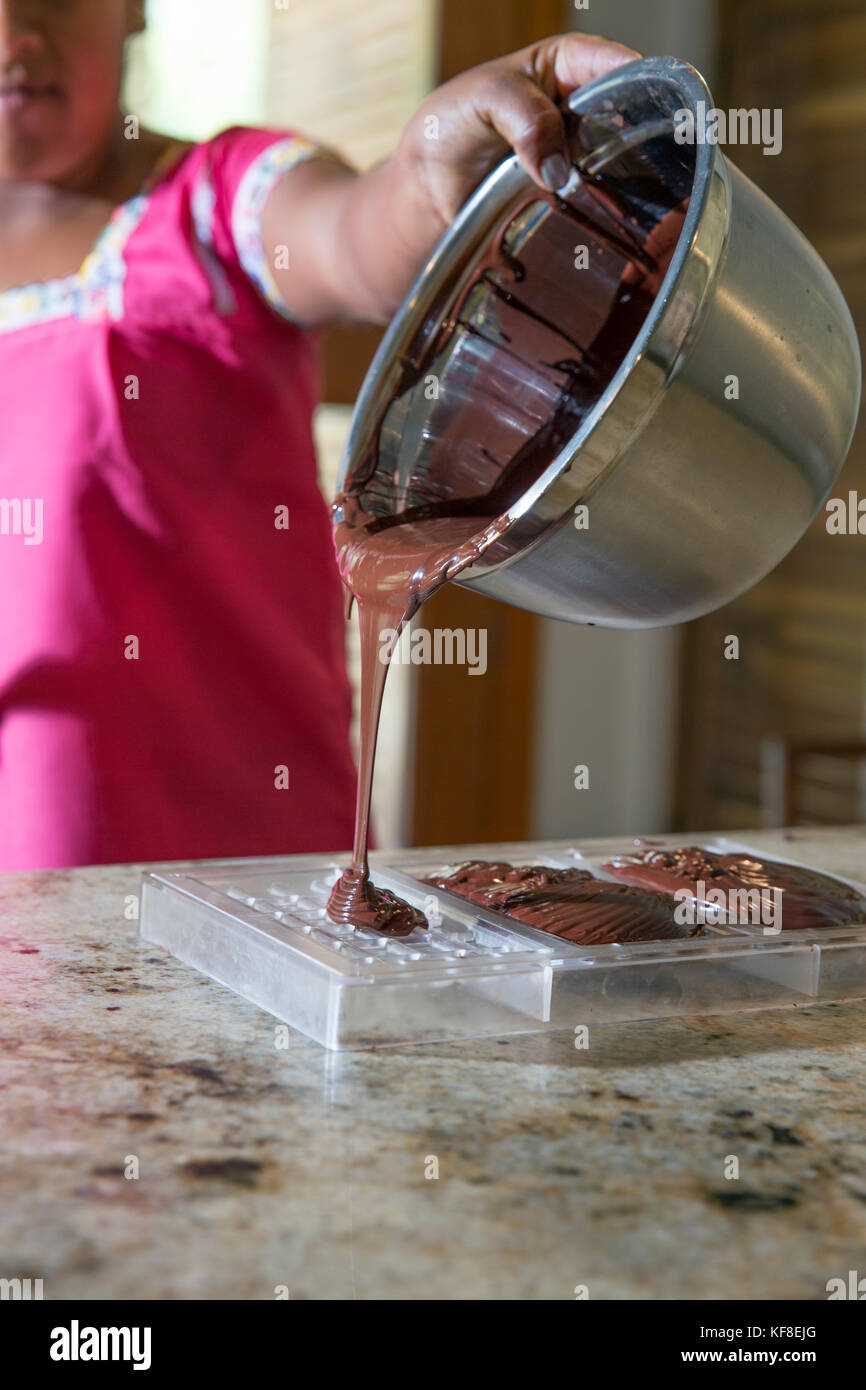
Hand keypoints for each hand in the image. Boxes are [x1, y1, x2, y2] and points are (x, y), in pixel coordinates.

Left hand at [399, 33, 640, 229]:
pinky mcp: (569, 198)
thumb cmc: (452, 122)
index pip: (617, 64)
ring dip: (625, 179)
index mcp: (567, 64)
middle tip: (657, 156)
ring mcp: (578, 155)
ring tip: (641, 193)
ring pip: (619, 163)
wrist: (428, 184)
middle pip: (630, 116)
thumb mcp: (487, 98)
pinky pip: (595, 202)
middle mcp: (581, 108)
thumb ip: (526, 118)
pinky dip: (602, 210)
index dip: (642, 82)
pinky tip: (611, 220)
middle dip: (643, 134)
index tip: (662, 106)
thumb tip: (558, 170)